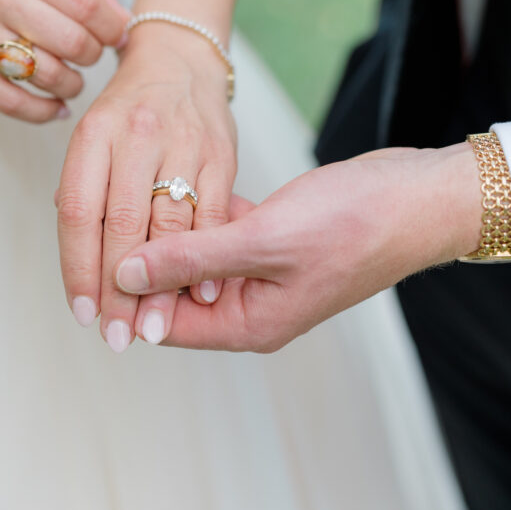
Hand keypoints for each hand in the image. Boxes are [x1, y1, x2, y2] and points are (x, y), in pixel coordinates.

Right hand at [0, 0, 128, 121]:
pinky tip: (55, 106)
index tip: (116, 36)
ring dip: (71, 85)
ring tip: (70, 80)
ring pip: (45, 74)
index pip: (86, 2)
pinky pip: (13, 102)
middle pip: (71, 41)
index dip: (112, 27)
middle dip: (92, 57)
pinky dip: (44, 111)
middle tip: (89, 57)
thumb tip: (124, 21)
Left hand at [56, 22, 236, 350]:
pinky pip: (214, 211)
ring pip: (168, 222)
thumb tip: (78, 259)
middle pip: (123, 223)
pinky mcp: (222, 151)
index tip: (83, 313)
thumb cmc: (136, 109)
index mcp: (95, 131)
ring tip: (153, 328)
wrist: (185, 56)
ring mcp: (184, 140)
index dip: (80, 267)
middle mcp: (136, 132)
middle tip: (116, 335)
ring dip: (163, 283)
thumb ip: (89, 196)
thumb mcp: (95, 137)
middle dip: (120, 289)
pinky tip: (203, 295)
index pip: (81, 212)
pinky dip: (208, 254)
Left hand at [112, 144, 482, 351]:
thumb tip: (126, 276)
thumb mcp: (262, 241)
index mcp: (250, 324)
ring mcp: (266, 276)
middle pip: (178, 294)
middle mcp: (254, 307)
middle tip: (111, 216)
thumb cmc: (354, 223)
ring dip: (175, 233)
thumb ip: (190, 259)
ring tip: (137, 194)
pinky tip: (187, 184)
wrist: (418, 197)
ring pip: (200, 260)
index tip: (92, 259)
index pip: (166, 325)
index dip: (128, 297)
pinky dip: (208, 215)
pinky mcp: (276, 245)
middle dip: (147, 261)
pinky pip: (226, 236)